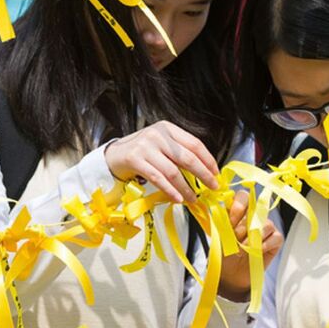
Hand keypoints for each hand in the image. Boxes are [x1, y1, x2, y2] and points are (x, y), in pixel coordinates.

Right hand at [104, 121, 219, 202]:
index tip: (215, 173)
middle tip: (212, 187)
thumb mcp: (161, 145)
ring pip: (173, 171)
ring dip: (186, 188)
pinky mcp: (135, 159)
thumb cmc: (141, 152)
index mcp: (167, 128)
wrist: (113, 155)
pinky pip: (157, 178)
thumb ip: (179, 152)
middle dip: (203, 174)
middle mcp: (157, 135)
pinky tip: (177, 198)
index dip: (208, 160)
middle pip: (187, 157)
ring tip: (193, 199)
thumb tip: (205, 171)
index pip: (194, 144)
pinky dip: (170, 190)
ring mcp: (145, 147)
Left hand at [218, 190, 283, 300]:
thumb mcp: (219, 234)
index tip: (231, 221)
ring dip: (252, 237)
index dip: (238, 207)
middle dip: (242, 226)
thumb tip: (224, 208)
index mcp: (238, 210)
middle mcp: (254, 216)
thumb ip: (223, 220)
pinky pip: (276, 237)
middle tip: (235, 238)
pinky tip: (255, 251)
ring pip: (266, 224)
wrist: (230, 273)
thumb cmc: (224, 251)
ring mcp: (267, 227)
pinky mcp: (275, 240)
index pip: (243, 196)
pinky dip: (264, 244)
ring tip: (242, 248)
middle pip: (255, 210)